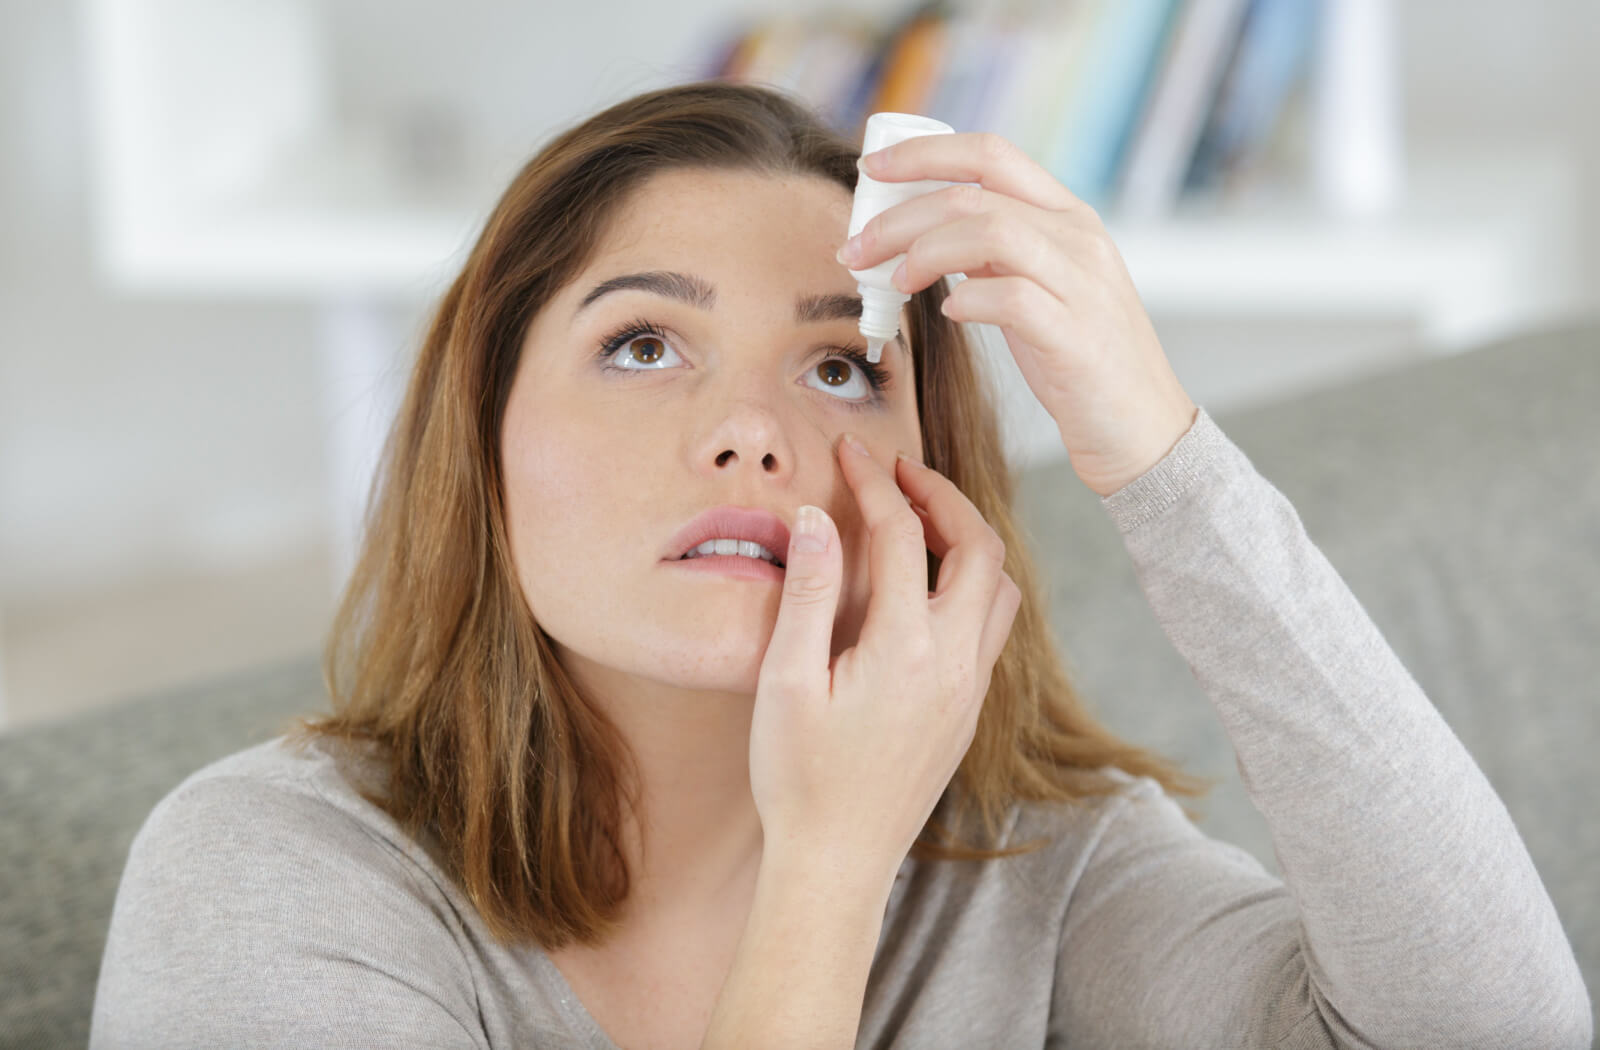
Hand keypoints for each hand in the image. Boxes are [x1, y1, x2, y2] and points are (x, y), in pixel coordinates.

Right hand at [751, 435, 1021, 881]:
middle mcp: (955, 663)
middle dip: (941, 496)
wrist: (837, 863)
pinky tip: (926, 585)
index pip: (900, 535)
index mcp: (906, 649)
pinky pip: (990, 625)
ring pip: (999, 587)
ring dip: (967, 539)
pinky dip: (970, 582)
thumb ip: (808, 593)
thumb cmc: (799, 778)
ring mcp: (970, 689)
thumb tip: (815, 518)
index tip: (851, 452)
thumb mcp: (786, 682)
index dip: (873, 482)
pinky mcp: (968, 711)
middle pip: (980, 547)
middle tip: (897, 473)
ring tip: (917, 520)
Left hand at [838, 131, 1198, 496]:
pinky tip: (948, 313)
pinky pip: (1012, 298)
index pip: (991, 154)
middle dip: (900, 215)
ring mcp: (1082, 284)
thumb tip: (922, 231)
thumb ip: (992, 253)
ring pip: (991, 231)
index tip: (870, 172)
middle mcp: (1079, 238)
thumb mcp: (1037, 288)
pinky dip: (969, 299)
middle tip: (855, 248)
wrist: (1142, 428)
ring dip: (925, 251)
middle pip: (975, 193)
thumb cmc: (1079, 361)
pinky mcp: (1076, 336)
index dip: (924, 154)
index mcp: (1068, 216)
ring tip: (895, 282)